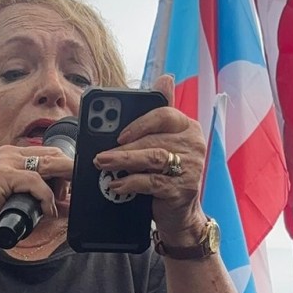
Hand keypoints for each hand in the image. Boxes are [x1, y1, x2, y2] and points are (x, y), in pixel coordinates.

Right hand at [0, 143, 73, 248]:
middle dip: (67, 176)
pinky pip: (36, 182)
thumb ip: (43, 197)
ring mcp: (5, 161)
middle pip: (53, 155)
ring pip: (48, 165)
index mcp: (14, 155)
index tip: (76, 185)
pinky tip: (46, 211)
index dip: (66, 169)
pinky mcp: (3, 174)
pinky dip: (46, 198)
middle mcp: (10, 153)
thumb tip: (67, 203)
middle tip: (71, 196)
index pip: (51, 153)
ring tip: (55, 206)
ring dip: (59, 188)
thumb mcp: (23, 201)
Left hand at [90, 75, 206, 240]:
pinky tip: (116, 185)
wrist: (180, 214)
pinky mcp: (183, 189)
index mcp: (188, 128)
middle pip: (153, 140)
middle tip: (99, 155)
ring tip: (102, 165)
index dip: (139, 123)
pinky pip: (152, 182)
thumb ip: (157, 115)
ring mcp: (191, 168)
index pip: (165, 115)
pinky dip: (130, 183)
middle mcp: (194, 145)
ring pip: (152, 159)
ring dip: (123, 162)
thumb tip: (166, 78)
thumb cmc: (167, 174)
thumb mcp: (162, 143)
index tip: (119, 134)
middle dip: (122, 149)